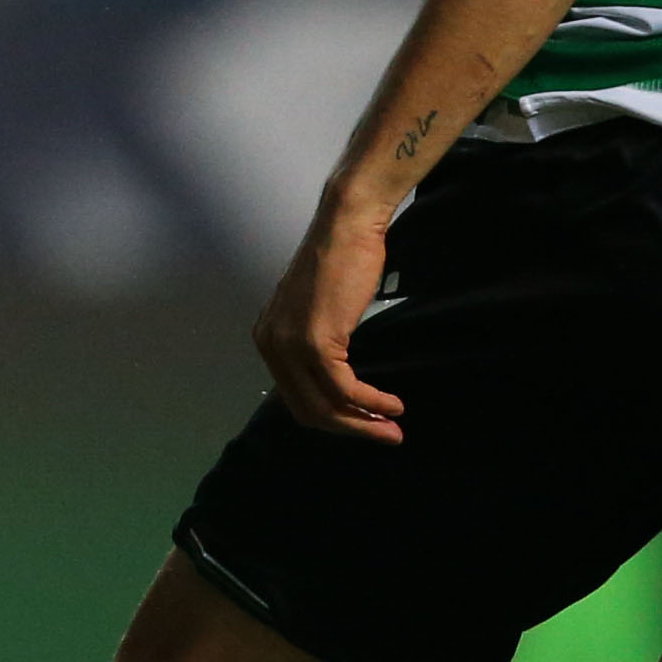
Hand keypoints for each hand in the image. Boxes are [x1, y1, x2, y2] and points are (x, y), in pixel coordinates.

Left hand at [248, 189, 408, 443]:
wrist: (349, 226)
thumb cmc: (342, 261)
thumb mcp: (319, 311)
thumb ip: (316, 345)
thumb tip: (335, 385)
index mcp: (267, 338)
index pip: (295, 398)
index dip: (332, 419)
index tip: (364, 425)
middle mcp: (270, 345)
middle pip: (308, 410)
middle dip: (349, 428)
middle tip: (386, 436)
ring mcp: (289, 345)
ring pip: (326, 406)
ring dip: (363, 422)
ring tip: (393, 427)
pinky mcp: (316, 342)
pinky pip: (343, 389)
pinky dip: (370, 402)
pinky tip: (391, 405)